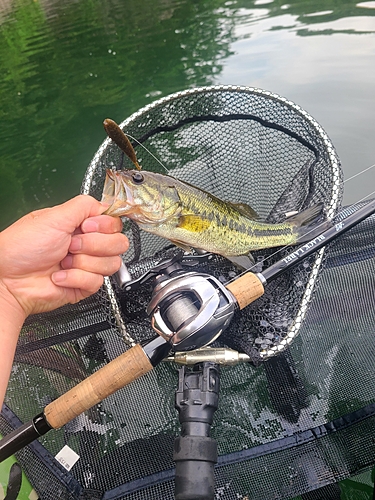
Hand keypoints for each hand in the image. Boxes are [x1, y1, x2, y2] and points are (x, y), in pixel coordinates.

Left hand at [0, 195, 128, 318]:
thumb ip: (84, 205)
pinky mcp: (85, 285)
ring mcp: (87, 265)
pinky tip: (60, 275)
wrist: (9, 280)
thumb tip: (105, 204)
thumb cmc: (21, 248)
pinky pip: (97, 282)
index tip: (85, 227)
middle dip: (93, 245)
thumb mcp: (53, 217)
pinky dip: (75, 278)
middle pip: (118, 243)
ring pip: (111, 263)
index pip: (114, 222)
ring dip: (83, 263)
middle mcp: (87, 244)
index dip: (104, 226)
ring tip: (63, 261)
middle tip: (70, 245)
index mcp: (81, 224)